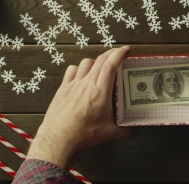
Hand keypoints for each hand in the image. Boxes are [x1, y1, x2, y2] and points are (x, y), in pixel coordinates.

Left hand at [26, 46, 132, 168]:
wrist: (58, 140)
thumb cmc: (82, 135)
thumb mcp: (108, 132)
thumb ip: (122, 129)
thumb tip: (130, 129)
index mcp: (100, 92)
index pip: (111, 65)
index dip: (119, 54)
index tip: (125, 50)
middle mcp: (87, 84)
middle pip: (100, 60)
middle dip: (111, 53)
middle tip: (118, 53)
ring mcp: (73, 85)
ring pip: (85, 63)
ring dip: (95, 61)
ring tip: (100, 65)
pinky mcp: (63, 89)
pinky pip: (71, 71)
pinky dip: (78, 68)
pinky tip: (81, 74)